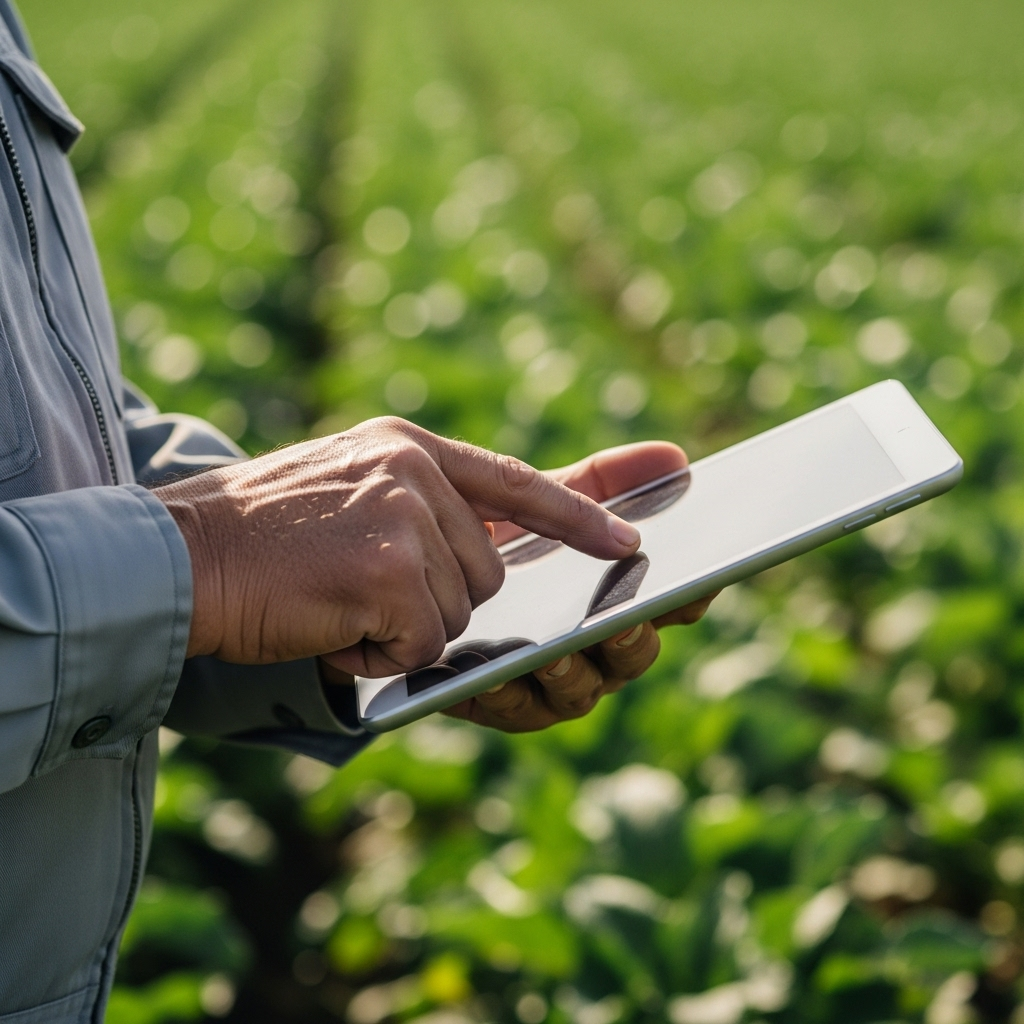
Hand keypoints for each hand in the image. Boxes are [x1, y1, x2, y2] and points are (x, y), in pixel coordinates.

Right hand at [154, 417, 640, 676]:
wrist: (174, 557)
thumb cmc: (260, 538)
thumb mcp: (349, 492)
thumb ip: (423, 507)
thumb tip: (496, 554)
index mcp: (408, 447)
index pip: (517, 480)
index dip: (580, 512)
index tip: (628, 538)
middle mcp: (414, 470)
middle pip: (489, 569)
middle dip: (438, 600)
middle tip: (361, 590)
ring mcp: (405, 515)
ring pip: (460, 611)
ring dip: (403, 628)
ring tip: (335, 602)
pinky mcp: (390, 567)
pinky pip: (424, 642)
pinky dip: (379, 654)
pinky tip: (329, 626)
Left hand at [442, 441, 717, 731]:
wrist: (392, 556)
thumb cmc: (480, 532)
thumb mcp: (534, 500)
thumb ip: (599, 484)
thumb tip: (677, 459)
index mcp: (607, 599)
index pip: (665, 605)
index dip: (689, 596)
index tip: (701, 578)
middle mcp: (586, 645)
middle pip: (631, 654)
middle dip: (633, 639)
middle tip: (630, 619)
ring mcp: (542, 678)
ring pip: (580, 690)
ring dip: (574, 672)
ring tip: (557, 649)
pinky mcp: (492, 699)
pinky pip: (514, 709)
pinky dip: (511, 692)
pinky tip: (499, 672)